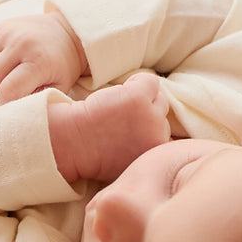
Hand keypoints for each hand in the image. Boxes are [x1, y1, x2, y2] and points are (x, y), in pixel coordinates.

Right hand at [0, 4, 88, 103]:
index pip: (7, 90)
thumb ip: (34, 99)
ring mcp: (9, 32)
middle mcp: (21, 43)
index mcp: (39, 61)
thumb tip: (6, 105)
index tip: (10, 105)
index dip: (5, 102)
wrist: (68, 32)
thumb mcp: (57, 88)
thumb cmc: (64, 66)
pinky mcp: (2, 26)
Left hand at [47, 72, 172, 184]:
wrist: (72, 143)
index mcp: (155, 156)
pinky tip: (116, 95)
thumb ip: (148, 147)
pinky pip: (149, 81)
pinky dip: (136, 82)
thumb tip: (161, 128)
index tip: (130, 132)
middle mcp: (158, 138)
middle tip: (120, 120)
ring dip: (141, 98)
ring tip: (117, 109)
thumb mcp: (130, 160)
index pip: (168, 136)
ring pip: (159, 99)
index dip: (150, 130)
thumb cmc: (94, 152)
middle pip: (163, 116)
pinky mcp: (138, 99)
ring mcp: (151, 118)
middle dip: (146, 114)